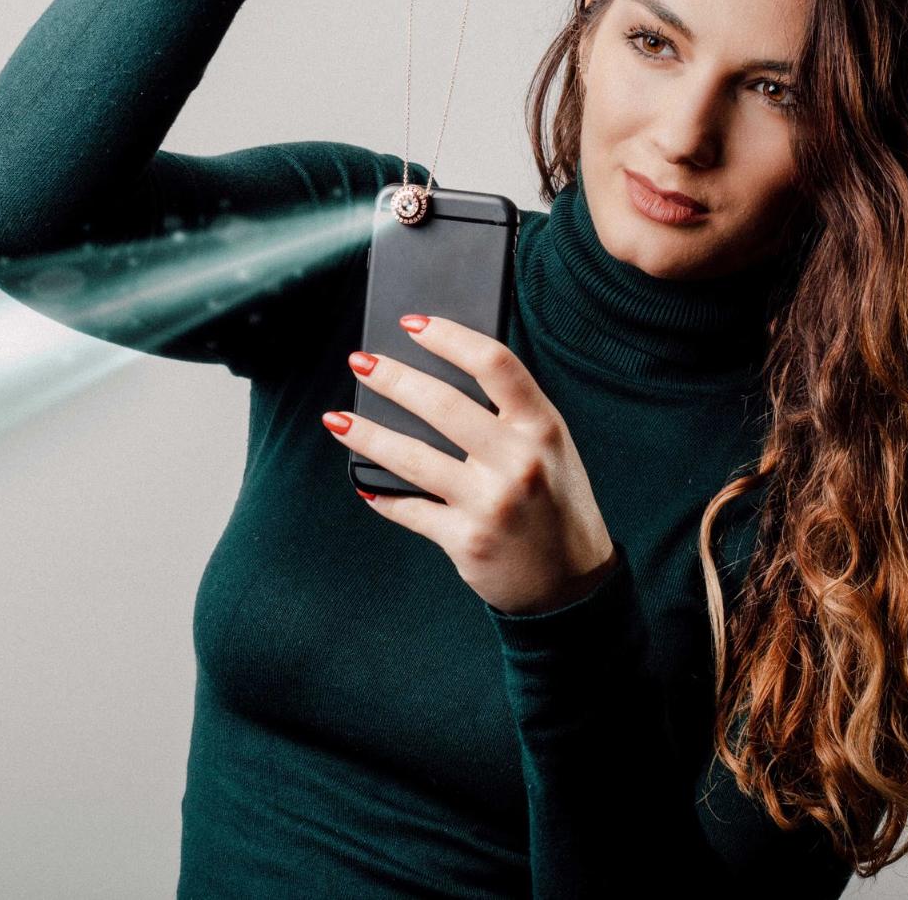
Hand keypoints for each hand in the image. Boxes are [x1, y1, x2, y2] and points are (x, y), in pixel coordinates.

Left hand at [321, 314, 616, 616]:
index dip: (449, 337)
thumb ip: (511, 415)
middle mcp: (518, 461)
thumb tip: (437, 375)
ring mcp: (491, 502)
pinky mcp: (466, 540)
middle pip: (442, 404)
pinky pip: (408, 508)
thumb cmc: (555, 504)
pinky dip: (382, 494)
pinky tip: (364, 482)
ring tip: (337, 418)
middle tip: (359, 361)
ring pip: (412, 456)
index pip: (494, 364)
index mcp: (542, 427)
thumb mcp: (551, 449)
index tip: (412, 324)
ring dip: (367, 434)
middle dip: (392, 378)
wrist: (570, 584)